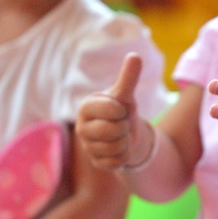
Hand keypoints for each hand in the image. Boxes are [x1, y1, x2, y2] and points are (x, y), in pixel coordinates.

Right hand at [77, 53, 153, 170]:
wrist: (124, 132)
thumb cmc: (121, 108)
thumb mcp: (126, 93)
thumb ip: (129, 77)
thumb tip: (135, 55)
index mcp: (86, 107)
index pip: (111, 110)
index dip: (122, 110)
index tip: (119, 109)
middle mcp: (82, 128)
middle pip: (112, 131)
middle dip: (124, 127)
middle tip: (121, 123)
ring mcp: (88, 147)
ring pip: (115, 148)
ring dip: (125, 141)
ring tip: (120, 134)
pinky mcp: (96, 162)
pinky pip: (116, 162)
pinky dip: (124, 155)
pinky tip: (120, 148)